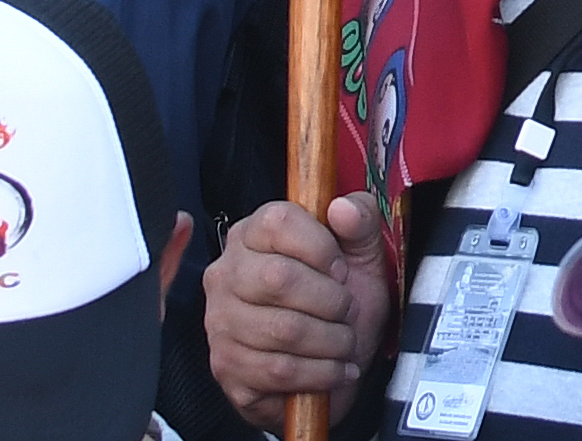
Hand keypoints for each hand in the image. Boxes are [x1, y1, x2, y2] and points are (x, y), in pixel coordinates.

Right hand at [205, 193, 393, 429]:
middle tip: (347, 311)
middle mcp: (226, 273)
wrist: (332, 363)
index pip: (278, 221)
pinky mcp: (225, 367)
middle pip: (278, 277)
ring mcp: (219, 322)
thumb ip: (361, 219)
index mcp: (253, 234)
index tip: (342, 271)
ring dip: (331, 341)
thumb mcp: (363, 253)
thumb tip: (342, 207)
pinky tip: (335, 369)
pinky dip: (320, 373)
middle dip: (331, 300)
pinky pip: (277, 370)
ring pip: (282, 330)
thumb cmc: (342, 299)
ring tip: (345, 342)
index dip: (321, 246)